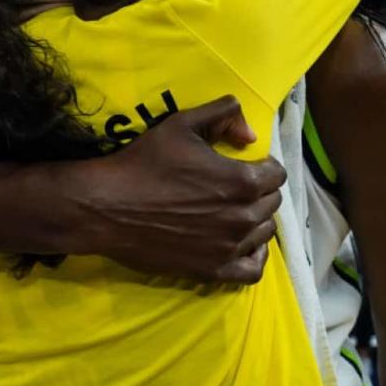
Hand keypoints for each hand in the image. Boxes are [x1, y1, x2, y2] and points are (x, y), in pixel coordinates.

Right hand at [77, 95, 284, 283]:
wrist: (108, 207)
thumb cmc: (144, 162)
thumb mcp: (181, 123)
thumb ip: (223, 114)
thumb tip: (251, 135)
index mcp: (242, 180)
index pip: (277, 174)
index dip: (263, 164)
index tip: (245, 163)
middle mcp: (243, 216)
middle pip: (272, 202)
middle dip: (259, 190)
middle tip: (234, 184)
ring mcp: (229, 247)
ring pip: (265, 232)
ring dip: (256, 218)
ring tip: (234, 210)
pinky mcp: (213, 270)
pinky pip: (253, 269)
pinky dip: (254, 254)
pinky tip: (243, 243)